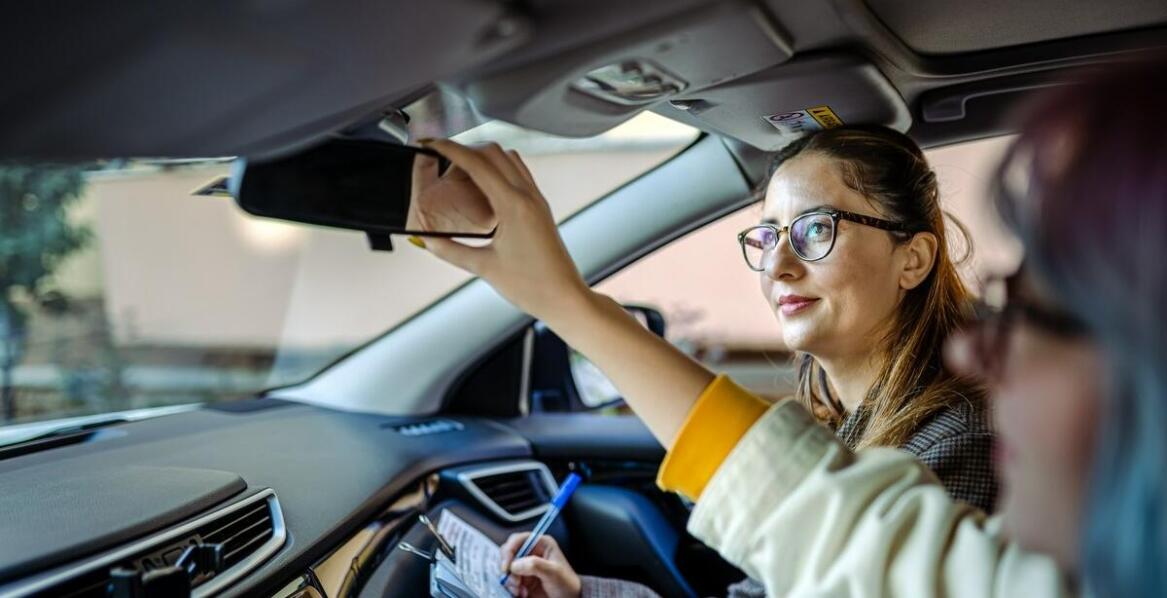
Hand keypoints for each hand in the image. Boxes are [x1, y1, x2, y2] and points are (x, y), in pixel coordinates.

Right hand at [415, 140, 592, 322]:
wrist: (565, 297)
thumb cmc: (531, 286)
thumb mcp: (483, 268)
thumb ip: (450, 250)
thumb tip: (426, 239)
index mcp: (513, 205)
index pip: (477, 163)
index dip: (450, 149)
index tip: (430, 144)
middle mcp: (528, 195)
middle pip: (493, 152)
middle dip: (465, 149)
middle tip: (441, 159)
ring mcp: (537, 199)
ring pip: (509, 158)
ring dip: (484, 156)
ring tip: (460, 170)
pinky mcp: (540, 207)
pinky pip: (519, 173)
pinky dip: (498, 168)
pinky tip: (483, 186)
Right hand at [499, 533, 580, 597]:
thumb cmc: (566, 584)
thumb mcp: (553, 572)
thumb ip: (535, 565)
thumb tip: (515, 564)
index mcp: (540, 544)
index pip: (518, 540)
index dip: (509, 550)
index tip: (507, 566)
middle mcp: (530, 553)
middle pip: (507, 553)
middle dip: (508, 568)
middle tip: (516, 581)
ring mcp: (524, 566)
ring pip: (506, 569)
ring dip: (510, 581)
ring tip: (521, 590)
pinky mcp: (521, 579)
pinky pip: (508, 581)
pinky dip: (511, 588)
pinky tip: (522, 593)